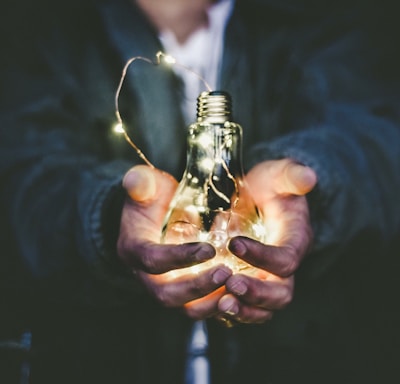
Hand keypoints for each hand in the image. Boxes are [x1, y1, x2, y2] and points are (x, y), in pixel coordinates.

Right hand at [117, 165, 231, 314]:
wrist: (154, 217)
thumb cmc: (152, 199)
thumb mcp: (146, 187)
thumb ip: (141, 183)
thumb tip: (134, 179)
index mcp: (134, 250)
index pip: (152, 260)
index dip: (179, 258)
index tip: (209, 249)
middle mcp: (146, 276)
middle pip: (167, 294)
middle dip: (197, 287)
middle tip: (226, 273)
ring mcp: (165, 287)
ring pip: (185, 308)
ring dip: (211, 302)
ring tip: (237, 287)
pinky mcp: (183, 292)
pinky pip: (200, 307)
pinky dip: (219, 305)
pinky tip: (240, 295)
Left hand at [216, 159, 316, 324]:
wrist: (261, 198)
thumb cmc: (270, 187)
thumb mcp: (280, 175)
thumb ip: (292, 175)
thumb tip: (308, 176)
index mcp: (295, 241)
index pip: (286, 259)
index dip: (263, 256)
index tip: (234, 243)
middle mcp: (284, 267)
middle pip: (280, 293)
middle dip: (257, 293)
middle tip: (231, 284)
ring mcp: (267, 278)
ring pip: (263, 308)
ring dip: (243, 310)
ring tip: (221, 304)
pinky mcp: (251, 283)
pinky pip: (245, 307)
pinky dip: (230, 311)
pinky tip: (210, 304)